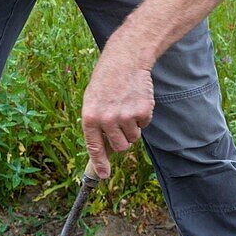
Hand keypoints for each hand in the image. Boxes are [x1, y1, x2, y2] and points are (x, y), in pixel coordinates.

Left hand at [82, 49, 153, 178]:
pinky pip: (144, 125)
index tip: (103, 176)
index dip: (100, 164)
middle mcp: (107, 119)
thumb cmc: (106, 82)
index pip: (95, 147)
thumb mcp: (92, 101)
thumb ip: (96, 126)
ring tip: (126, 106)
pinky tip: (136, 100)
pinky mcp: (143, 111)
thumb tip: (103, 153)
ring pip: (133, 138)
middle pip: (120, 147)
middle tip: (120, 121)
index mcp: (90, 117)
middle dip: (122, 139)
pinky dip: (142, 116)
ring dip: (132, 127)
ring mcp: (125, 116)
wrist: (126, 60)